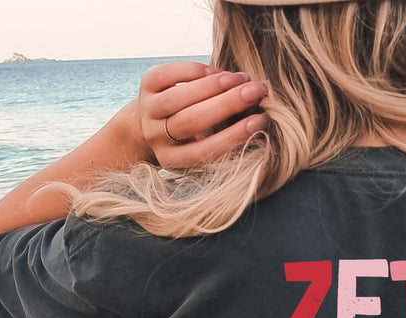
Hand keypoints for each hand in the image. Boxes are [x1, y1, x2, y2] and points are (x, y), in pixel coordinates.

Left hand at [133, 60, 268, 168]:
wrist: (149, 123)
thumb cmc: (189, 137)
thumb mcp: (202, 145)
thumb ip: (223, 136)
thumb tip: (258, 115)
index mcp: (174, 159)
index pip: (205, 151)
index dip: (233, 136)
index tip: (260, 121)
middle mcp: (157, 137)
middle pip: (191, 121)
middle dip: (226, 104)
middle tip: (255, 92)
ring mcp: (148, 111)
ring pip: (179, 97)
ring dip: (213, 85)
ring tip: (240, 79)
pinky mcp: (145, 85)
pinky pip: (169, 74)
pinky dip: (195, 70)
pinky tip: (217, 71)